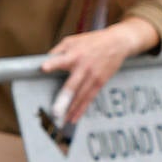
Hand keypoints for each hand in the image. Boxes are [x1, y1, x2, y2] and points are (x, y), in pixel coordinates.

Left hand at [40, 19, 156, 122]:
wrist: (118, 43)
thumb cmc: (93, 41)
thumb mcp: (73, 40)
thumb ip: (58, 50)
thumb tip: (45, 61)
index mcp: (74, 54)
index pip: (61, 59)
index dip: (53, 63)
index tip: (44, 68)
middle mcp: (83, 67)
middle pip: (72, 85)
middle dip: (64, 99)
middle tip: (55, 112)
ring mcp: (93, 76)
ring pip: (80, 96)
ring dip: (71, 109)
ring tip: (61, 121)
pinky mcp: (100, 82)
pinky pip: (89, 98)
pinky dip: (81, 109)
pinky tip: (74, 118)